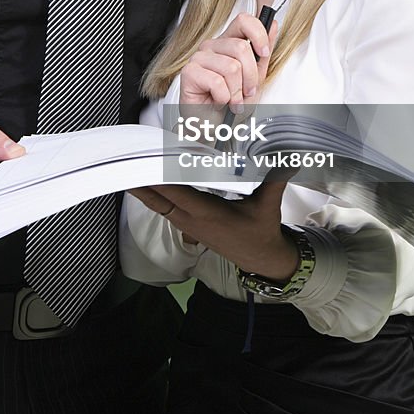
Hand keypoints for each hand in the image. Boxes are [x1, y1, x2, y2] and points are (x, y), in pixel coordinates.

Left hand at [129, 177, 298, 280]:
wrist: (260, 258)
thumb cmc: (261, 231)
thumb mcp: (268, 204)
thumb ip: (275, 178)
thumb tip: (287, 155)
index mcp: (209, 213)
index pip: (177, 193)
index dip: (159, 178)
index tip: (146, 161)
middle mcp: (193, 220)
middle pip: (159, 199)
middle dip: (142, 180)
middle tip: (126, 160)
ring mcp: (188, 225)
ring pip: (158, 205)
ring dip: (144, 188)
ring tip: (129, 167)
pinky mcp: (189, 226)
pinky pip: (165, 209)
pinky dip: (154, 195)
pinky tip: (147, 183)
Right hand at [179, 13, 278, 110]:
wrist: (214, 128)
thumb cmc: (231, 105)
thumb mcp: (255, 79)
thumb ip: (263, 53)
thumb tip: (272, 24)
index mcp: (227, 43)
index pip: (243, 20)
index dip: (258, 34)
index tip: (264, 52)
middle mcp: (212, 47)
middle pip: (241, 47)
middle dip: (250, 76)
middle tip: (246, 92)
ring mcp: (199, 58)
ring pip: (231, 67)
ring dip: (236, 92)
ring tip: (231, 100)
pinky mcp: (189, 72)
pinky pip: (217, 82)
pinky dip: (223, 98)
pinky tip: (218, 102)